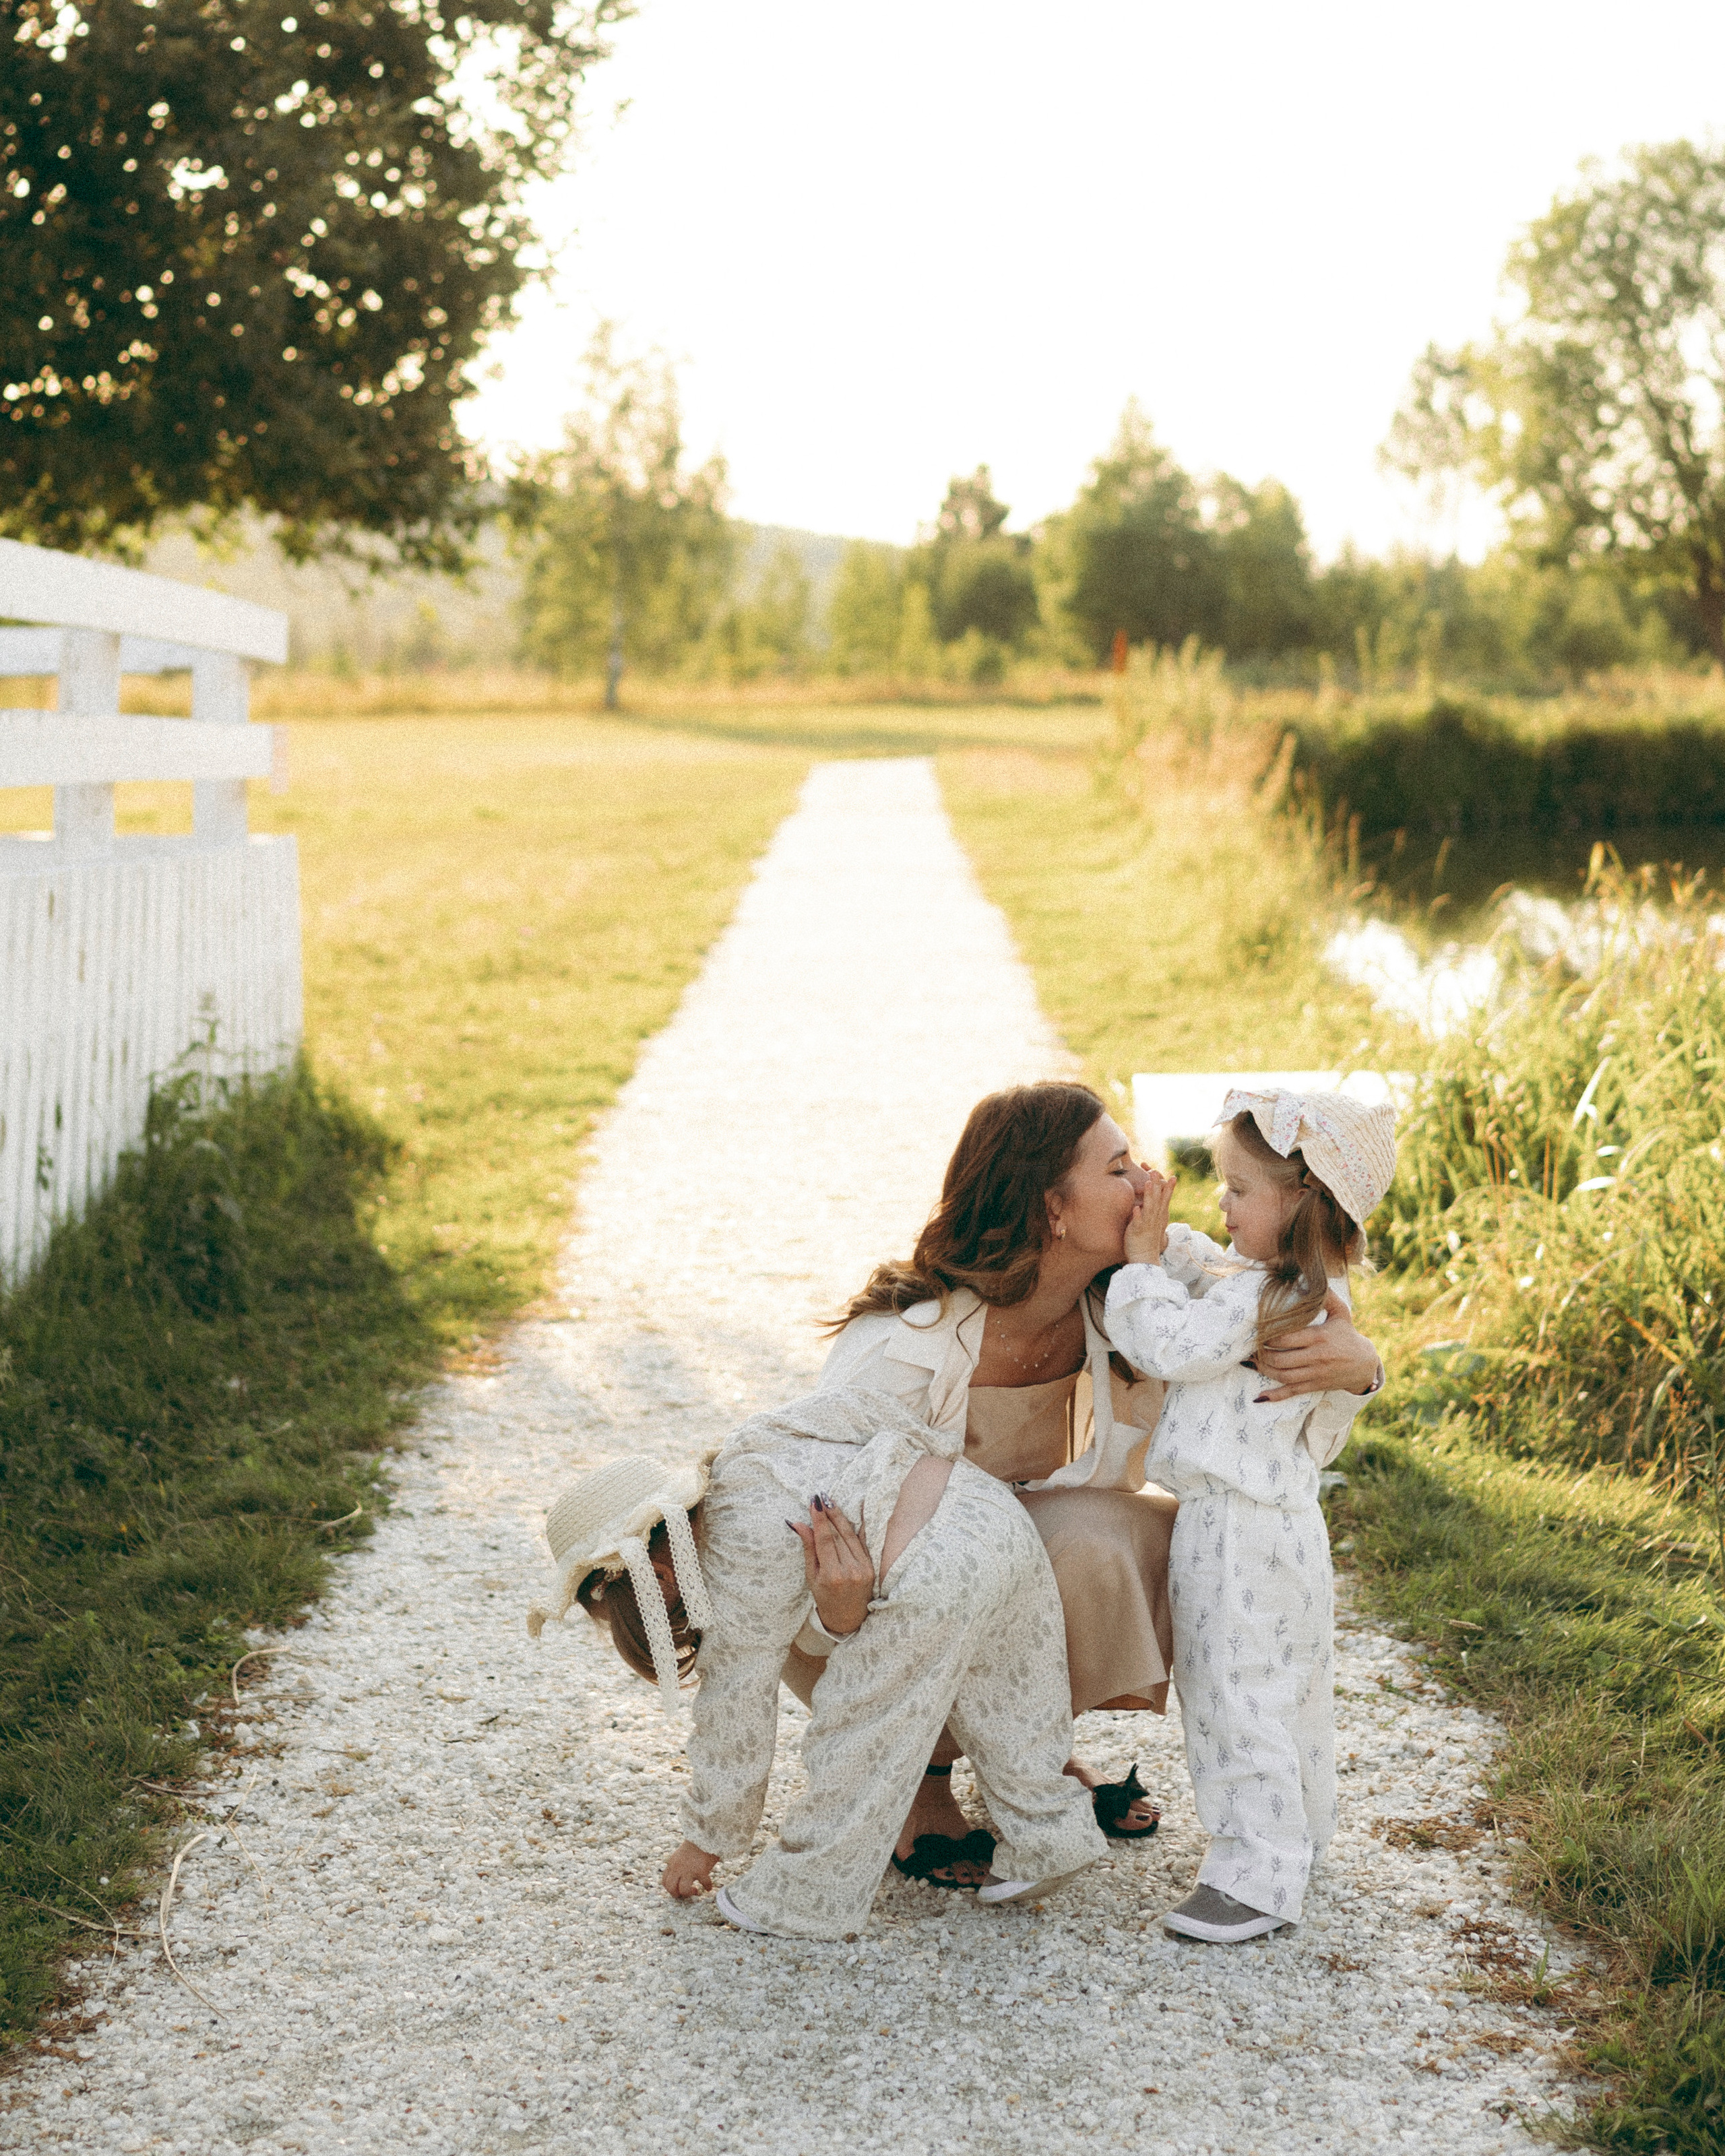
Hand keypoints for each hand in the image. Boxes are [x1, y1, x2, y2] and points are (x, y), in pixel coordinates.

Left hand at [663, 1840, 718, 1898]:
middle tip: (686, 1893)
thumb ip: (677, 1866)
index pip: (665, 1882)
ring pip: (684, 1890)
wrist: (705, 1834)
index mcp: (671, 1863)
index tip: (678, 1889)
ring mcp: (688, 1869)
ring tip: (696, 1891)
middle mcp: (677, 1867)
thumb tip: (680, 1880)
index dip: (671, 1889)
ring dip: (690, 1893)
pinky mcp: (701, 1870)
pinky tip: (709, 1887)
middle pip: (671, 1888)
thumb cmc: (695, 1845)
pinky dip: (707, 1886)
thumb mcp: (680, 1855)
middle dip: (677, 1894)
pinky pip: (704, 1883)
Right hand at [788, 1495, 872, 1636]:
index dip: (819, 1520)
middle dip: (829, 1514)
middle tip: (821, 1497)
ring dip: (840, 1517)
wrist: (848, 1618)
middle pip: (838, 1535)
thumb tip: (799, 1524)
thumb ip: (809, 1549)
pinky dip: (856, 1526)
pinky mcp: (871, 1567)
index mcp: (832, 1576)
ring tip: (830, 1502)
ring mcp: (863, 1569)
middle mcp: (850, 1571)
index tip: (813, 1502)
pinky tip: (853, 1511)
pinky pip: (862, 1542)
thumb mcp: (812, 1576)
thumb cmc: (825, 1598)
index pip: (825, 1540)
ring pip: (850, 1536)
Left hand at [1124, 1169, 1175, 1263]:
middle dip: (1157, 1185)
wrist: (1144, 1259)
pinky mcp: (1137, 1232)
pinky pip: (1137, 1223)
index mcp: (1158, 1217)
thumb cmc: (1145, 1240)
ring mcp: (1146, 1225)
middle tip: (1157, 1171)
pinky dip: (1137, 1215)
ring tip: (1148, 1183)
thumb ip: (1150, 1212)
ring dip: (1149, 1195)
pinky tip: (1136, 1208)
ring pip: (1149, 1208)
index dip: (1168, 1188)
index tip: (1173, 1176)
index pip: (1165, 1200)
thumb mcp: (1151, 1224)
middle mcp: (1154, 1219)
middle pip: (1157, 1200)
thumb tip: (1146, 1202)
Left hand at [1254, 1291, 1382, 1400]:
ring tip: (1250, 1362)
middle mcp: (1316, 1357)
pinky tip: (1260, 1397)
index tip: (1256, 1330)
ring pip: (1283, 1375)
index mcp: (1319, 1337)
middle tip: (1248, 1347)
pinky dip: (1275, 1396)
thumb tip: (1312, 1280)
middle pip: (1281, 1358)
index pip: (1286, 1338)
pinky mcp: (1315, 1385)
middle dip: (1261, 1353)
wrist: (1365, 1364)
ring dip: (1263, 1370)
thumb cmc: (1348, 1335)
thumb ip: (1327, 1297)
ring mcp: (1315, 1373)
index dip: (1268, 1336)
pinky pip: (1292, 1392)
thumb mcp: (1341, 1313)